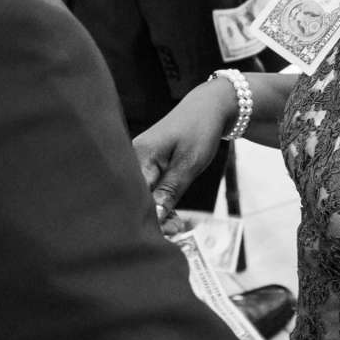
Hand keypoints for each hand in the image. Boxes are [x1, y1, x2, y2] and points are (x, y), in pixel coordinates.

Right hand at [130, 78, 237, 217]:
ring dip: (158, 211)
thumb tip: (156, 217)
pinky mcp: (146, 165)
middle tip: (176, 230)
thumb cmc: (199, 131)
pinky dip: (160, 201)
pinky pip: (149, 188)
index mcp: (139, 155)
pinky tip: (172, 214)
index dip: (148, 215)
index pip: (135, 194)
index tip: (166, 232)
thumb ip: (171, 190)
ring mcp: (138, 161)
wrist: (206, 108)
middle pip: (136, 196)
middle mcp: (132, 158)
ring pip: (143, 194)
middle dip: (153, 217)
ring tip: (178, 225)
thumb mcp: (190, 163)